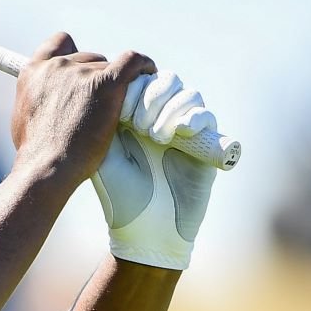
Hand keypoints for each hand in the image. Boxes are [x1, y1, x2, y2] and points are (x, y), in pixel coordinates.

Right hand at [10, 33, 156, 193]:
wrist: (47, 165)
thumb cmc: (35, 152)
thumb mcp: (23, 115)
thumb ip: (39, 97)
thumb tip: (50, 102)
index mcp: (34, 71)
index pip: (60, 43)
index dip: (76, 54)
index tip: (84, 68)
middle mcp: (58, 66)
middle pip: (89, 58)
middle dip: (97, 76)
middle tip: (102, 101)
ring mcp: (82, 73)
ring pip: (108, 68)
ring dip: (114, 84)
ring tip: (119, 105)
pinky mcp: (106, 84)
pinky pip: (132, 62)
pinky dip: (143, 64)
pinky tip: (149, 72)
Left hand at [91, 70, 218, 269]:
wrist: (147, 230)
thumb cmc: (120, 195)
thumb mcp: (104, 153)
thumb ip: (105, 118)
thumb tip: (103, 85)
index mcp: (136, 116)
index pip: (141, 81)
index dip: (135, 86)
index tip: (121, 109)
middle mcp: (162, 119)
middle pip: (166, 81)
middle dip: (153, 95)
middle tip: (138, 123)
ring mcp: (185, 130)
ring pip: (188, 95)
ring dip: (171, 107)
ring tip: (153, 134)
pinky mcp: (205, 145)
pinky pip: (207, 117)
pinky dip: (194, 117)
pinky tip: (179, 130)